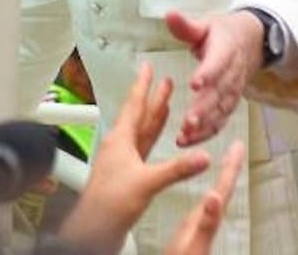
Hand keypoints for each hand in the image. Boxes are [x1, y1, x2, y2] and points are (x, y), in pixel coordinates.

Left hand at [60, 63, 214, 254]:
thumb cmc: (110, 203)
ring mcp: (123, 159)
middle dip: (153, 97)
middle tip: (163, 80)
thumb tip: (202, 157)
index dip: (143, 85)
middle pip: (140, 115)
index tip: (147, 68)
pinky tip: (160, 138)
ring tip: (165, 102)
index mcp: (120, 139)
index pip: (134, 105)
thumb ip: (177, 169)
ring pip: (142, 131)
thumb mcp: (147, 182)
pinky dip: (154, 139)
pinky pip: (144, 148)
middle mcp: (120, 145)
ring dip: (155, 116)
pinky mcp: (128, 174)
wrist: (95, 228)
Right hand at [164, 141, 244, 254]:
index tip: (238, 145)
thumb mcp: (193, 244)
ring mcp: (200, 228)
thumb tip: (216, 196)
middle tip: (237, 145)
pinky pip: (204, 208)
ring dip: (221, 178)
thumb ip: (207, 222)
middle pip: (223, 189)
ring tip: (225, 161)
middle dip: (230, 167)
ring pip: (216, 197)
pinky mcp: (191, 234)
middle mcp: (207, 221)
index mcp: (208, 219)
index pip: (223, 188)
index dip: (231, 167)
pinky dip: (208, 194)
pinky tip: (207, 195)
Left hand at [165, 10, 263, 146]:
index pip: (218, 62)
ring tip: (185, 136)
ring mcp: (233, 90)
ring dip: (204, 125)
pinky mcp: (230, 103)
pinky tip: (189, 140)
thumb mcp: (206, 24)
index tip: (195, 83)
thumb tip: (169, 14)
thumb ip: (186, 25)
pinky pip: (221, 119)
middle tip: (188, 121)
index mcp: (226, 49)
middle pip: (219, 92)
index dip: (208, 73)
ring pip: (221, 110)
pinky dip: (207, 132)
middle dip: (204, 108)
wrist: (252, 42)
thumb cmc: (223, 33)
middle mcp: (232, 73)